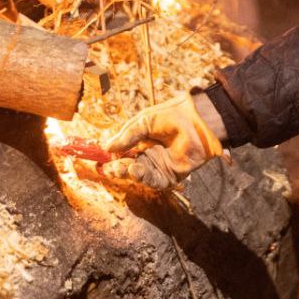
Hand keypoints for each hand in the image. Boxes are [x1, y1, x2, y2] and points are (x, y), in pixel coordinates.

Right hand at [103, 92, 225, 189]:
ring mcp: (160, 166)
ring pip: (140, 176)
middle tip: (109, 168)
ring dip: (129, 173)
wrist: (198, 120)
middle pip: (128, 167)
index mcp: (141, 142)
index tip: (101, 159)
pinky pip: (155, 182)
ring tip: (123, 168)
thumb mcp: (144, 122)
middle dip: (118, 168)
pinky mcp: (172, 175)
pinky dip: (144, 178)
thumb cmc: (171, 115)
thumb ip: (127, 136)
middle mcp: (149, 155)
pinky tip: (135, 170)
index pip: (122, 153)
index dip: (112, 157)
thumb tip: (108, 148)